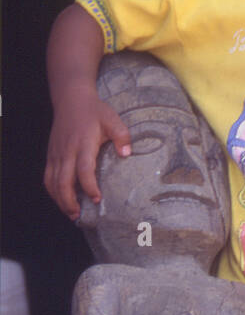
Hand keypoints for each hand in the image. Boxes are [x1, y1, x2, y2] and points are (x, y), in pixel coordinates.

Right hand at [43, 88, 131, 219]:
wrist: (71, 100)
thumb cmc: (95, 111)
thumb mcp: (113, 119)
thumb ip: (122, 137)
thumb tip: (126, 155)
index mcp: (83, 143)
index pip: (84, 169)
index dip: (89, 186)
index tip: (97, 198)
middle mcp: (67, 151)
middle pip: (63, 181)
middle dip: (69, 201)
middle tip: (79, 215)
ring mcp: (56, 153)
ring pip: (52, 181)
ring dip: (60, 199)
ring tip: (71, 213)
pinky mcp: (51, 154)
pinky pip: (47, 176)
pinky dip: (52, 190)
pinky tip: (61, 199)